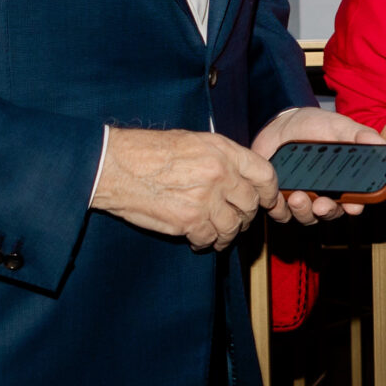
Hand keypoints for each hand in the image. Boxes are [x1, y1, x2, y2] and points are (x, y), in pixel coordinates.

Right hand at [94, 127, 276, 250]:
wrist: (116, 165)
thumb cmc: (149, 151)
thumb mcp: (194, 142)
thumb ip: (222, 158)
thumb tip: (241, 176)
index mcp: (224, 151)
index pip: (265, 175)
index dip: (269, 192)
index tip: (265, 201)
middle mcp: (220, 174)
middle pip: (250, 205)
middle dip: (244, 216)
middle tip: (234, 219)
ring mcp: (206, 198)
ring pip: (233, 226)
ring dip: (227, 234)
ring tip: (217, 234)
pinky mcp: (189, 220)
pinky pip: (210, 239)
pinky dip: (206, 243)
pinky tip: (198, 240)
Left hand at [251, 104, 384, 224]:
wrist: (282, 124)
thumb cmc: (316, 126)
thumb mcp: (339, 126)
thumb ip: (359, 134)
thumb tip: (381, 143)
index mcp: (346, 181)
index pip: (356, 199)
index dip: (356, 206)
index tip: (354, 206)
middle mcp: (327, 194)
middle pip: (331, 213)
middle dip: (327, 211)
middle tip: (321, 205)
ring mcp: (304, 198)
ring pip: (306, 216)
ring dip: (303, 211)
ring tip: (297, 196)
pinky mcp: (280, 198)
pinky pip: (280, 212)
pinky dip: (279, 207)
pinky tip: (278, 195)